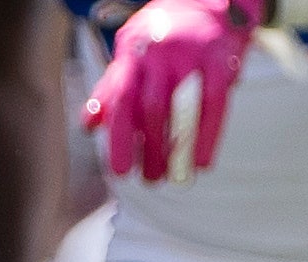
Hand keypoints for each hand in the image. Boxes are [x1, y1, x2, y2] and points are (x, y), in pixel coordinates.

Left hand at [86, 0, 257, 183]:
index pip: (120, 102)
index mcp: (132, 55)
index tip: (121, 172)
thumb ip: (111, 87)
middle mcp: (157, 53)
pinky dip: (208, 135)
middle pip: (148, 108)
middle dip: (148, 149)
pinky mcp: (219, 56)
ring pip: (176, 107)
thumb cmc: (163, 36)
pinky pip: (214, 101)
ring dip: (174, 147)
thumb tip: (89, 124)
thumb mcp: (132, 54)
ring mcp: (189, 53)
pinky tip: (203, 161)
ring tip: (173, 177)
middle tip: (150, 180)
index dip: (119, 139)